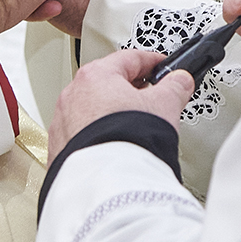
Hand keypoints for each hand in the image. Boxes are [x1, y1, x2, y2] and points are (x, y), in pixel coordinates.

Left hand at [47, 48, 194, 158]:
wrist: (106, 182)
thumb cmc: (126, 140)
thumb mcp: (164, 105)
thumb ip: (175, 87)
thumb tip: (180, 81)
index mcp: (96, 75)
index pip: (129, 58)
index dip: (152, 61)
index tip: (162, 66)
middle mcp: (73, 95)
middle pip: (107, 83)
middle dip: (131, 90)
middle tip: (152, 98)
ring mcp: (62, 122)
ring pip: (92, 110)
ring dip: (112, 114)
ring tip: (135, 128)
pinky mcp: (59, 148)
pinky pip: (82, 134)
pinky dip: (98, 136)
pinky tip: (115, 147)